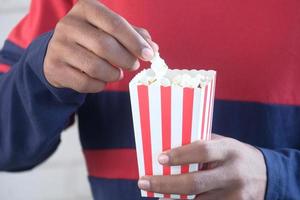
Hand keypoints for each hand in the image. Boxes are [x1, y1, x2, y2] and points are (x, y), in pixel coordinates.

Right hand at [44, 0, 157, 92]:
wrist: (59, 52)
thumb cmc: (92, 38)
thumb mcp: (110, 30)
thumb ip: (133, 36)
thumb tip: (153, 49)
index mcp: (86, 9)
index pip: (115, 24)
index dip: (135, 41)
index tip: (149, 55)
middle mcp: (68, 24)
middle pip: (105, 46)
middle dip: (126, 60)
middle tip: (133, 65)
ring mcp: (58, 46)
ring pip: (96, 67)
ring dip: (114, 74)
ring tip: (117, 73)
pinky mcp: (54, 68)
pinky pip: (85, 83)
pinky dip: (100, 85)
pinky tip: (102, 80)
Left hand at [138, 134, 266, 199]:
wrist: (268, 175)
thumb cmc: (236, 155)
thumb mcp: (223, 143)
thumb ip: (201, 144)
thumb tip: (170, 145)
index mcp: (229, 150)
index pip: (203, 151)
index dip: (180, 155)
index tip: (159, 158)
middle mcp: (233, 173)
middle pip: (195, 183)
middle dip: (165, 184)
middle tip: (144, 182)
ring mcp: (236, 195)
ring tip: (154, 195)